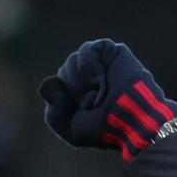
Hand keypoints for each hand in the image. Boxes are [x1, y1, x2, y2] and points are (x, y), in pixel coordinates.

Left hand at [38, 39, 176, 161]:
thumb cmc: (102, 127)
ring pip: (73, 59)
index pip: (57, 83)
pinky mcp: (112, 52)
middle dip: (74, 88)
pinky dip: (90, 65)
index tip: (82, 109)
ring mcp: (100, 63)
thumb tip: (48, 82)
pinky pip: (88, 49)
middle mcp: (88, 75)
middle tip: (92, 102)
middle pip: (65, 69)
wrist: (129, 120)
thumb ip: (52, 111)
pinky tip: (100, 79)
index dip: (66, 97)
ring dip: (81, 79)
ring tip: (98, 92)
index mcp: (78, 92)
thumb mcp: (69, 127)